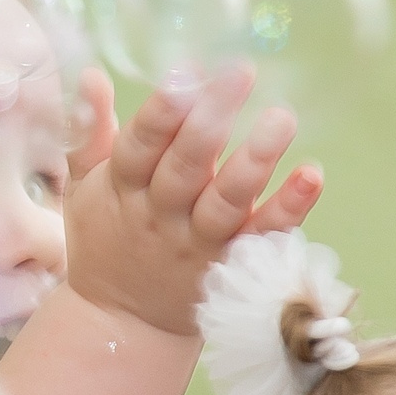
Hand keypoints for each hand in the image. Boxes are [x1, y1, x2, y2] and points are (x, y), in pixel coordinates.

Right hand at [63, 64, 322, 336]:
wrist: (122, 323)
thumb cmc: (105, 238)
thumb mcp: (83, 186)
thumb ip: (89, 131)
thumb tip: (94, 73)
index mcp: (123, 187)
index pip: (141, 144)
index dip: (164, 109)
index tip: (187, 72)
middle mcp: (161, 214)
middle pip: (186, 165)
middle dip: (213, 118)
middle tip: (241, 72)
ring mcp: (199, 242)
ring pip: (227, 201)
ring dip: (255, 160)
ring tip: (281, 118)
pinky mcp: (234, 264)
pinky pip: (264, 235)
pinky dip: (290, 208)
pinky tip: (312, 175)